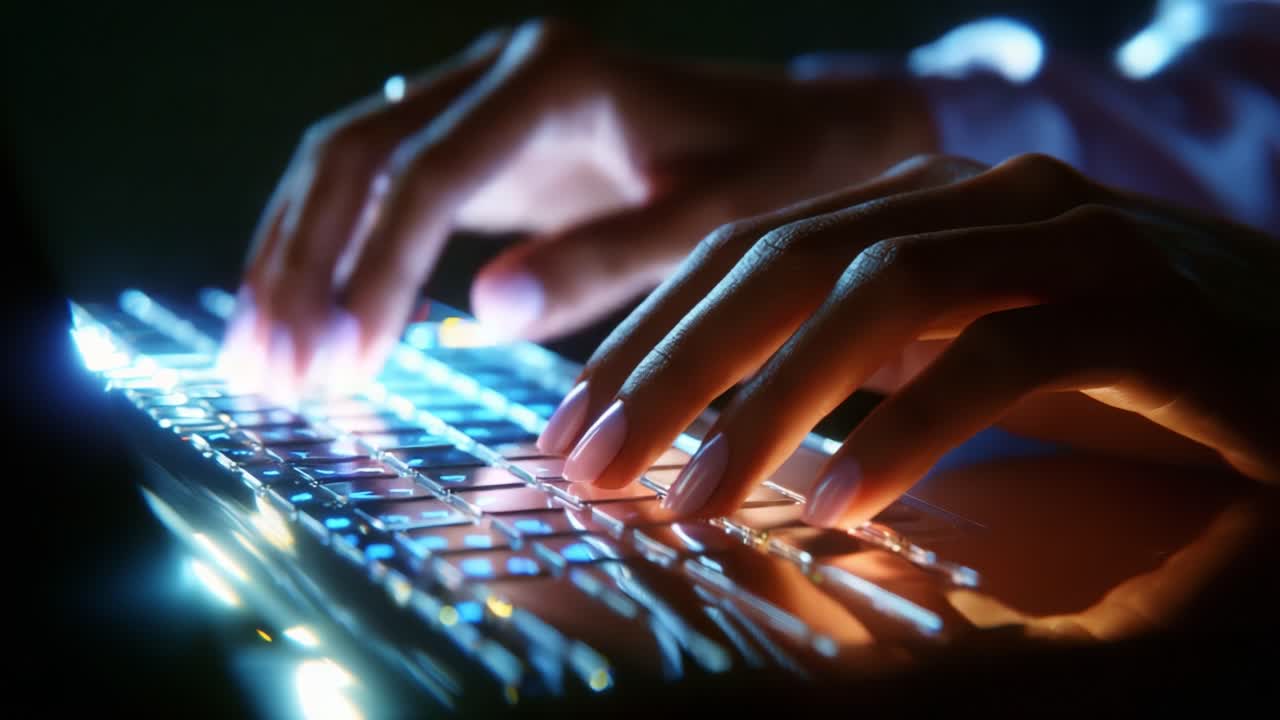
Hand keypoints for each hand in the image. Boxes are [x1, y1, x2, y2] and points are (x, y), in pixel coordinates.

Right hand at [221, 19, 933, 395]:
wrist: (812, 128)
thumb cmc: (782, 173)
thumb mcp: (717, 222)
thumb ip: (609, 259)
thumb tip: (486, 313)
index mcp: (556, 77)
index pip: (427, 169)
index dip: (371, 266)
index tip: (332, 357)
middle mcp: (501, 70)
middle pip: (357, 153)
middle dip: (303, 263)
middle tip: (266, 370)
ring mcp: (482, 97)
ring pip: (348, 162)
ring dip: (296, 256)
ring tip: (258, 358)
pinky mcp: (482, 140)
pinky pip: (381, 186)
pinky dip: (337, 251)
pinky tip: (311, 317)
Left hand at [543, 153, 1279, 527]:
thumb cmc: (1126, 365)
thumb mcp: (968, 350)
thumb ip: (863, 363)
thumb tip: (726, 427)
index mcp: (927, 201)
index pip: (748, 250)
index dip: (649, 333)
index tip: (574, 423)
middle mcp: (988, 197)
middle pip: (788, 261)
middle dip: (673, 366)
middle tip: (588, 461)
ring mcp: (1073, 240)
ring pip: (882, 295)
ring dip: (770, 403)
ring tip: (693, 497)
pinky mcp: (1150, 311)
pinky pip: (1004, 359)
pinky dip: (909, 431)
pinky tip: (837, 501)